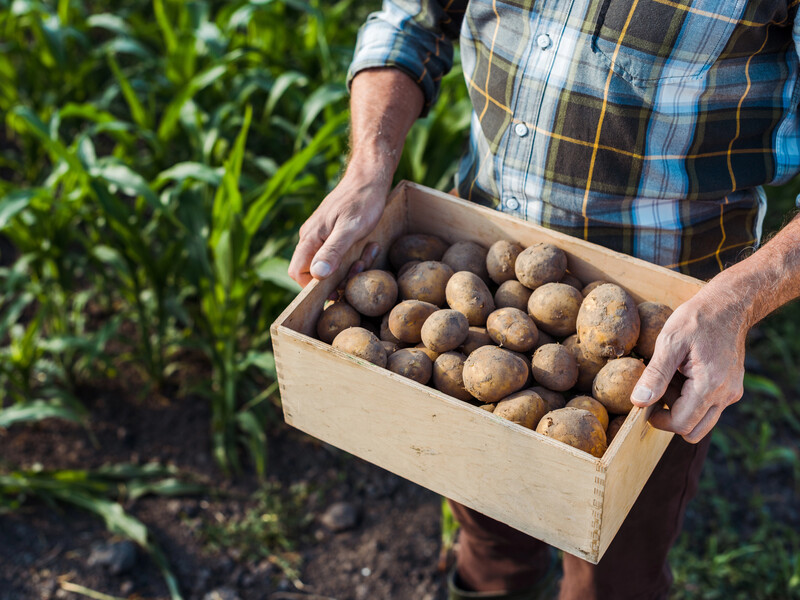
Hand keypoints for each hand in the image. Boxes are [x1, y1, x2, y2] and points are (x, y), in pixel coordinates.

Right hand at [288, 169, 388, 286]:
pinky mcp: (332, 234)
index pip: (297, 272)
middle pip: (313, 272)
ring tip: (369, 252)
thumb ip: (332, 251)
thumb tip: (317, 275)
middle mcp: (310, 238)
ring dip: (349, 266)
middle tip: (360, 267)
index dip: (313, 287)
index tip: (336, 288)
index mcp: (310, 237)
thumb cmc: (362, 201)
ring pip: (328, 264)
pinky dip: (353, 256)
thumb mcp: (350, 229)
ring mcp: (321, 235)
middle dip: (337, 277)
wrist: (370, 177)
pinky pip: (337, 254)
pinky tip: (369, 246)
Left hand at [630, 289, 746, 442]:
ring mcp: (731, 393)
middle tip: (659, 390)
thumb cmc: (697, 320)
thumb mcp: (669, 342)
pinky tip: (683, 374)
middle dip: (672, 417)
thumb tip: (639, 402)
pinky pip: (709, 406)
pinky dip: (692, 399)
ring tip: (673, 377)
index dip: (659, 420)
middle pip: (694, 430)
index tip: (644, 404)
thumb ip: (655, 375)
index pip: (681, 424)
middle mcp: (726, 395)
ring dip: (682, 408)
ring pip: (702, 420)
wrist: (727, 305)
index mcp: (711, 386)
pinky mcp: (731, 388)